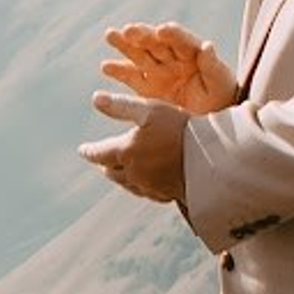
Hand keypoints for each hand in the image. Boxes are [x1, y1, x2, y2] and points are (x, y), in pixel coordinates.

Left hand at [79, 88, 189, 204]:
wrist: (211, 160)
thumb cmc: (179, 129)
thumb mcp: (149, 110)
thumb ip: (120, 106)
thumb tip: (95, 98)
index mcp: (125, 152)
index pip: (99, 153)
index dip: (90, 151)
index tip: (82, 150)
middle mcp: (134, 173)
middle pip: (112, 171)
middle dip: (105, 164)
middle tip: (101, 162)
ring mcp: (151, 187)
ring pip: (128, 184)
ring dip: (120, 177)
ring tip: (117, 172)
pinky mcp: (167, 194)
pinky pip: (147, 192)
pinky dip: (141, 186)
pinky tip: (145, 183)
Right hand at [100, 21, 238, 113]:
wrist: (211, 126)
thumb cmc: (220, 99)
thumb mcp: (221, 83)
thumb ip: (213, 66)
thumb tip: (208, 45)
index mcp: (192, 53)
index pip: (181, 39)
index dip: (173, 34)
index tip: (163, 30)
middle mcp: (172, 58)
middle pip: (155, 42)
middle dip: (142, 35)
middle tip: (129, 30)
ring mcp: (157, 71)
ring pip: (138, 54)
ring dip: (124, 44)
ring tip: (110, 35)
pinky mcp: (146, 88)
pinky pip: (130, 77)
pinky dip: (118, 71)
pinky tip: (106, 66)